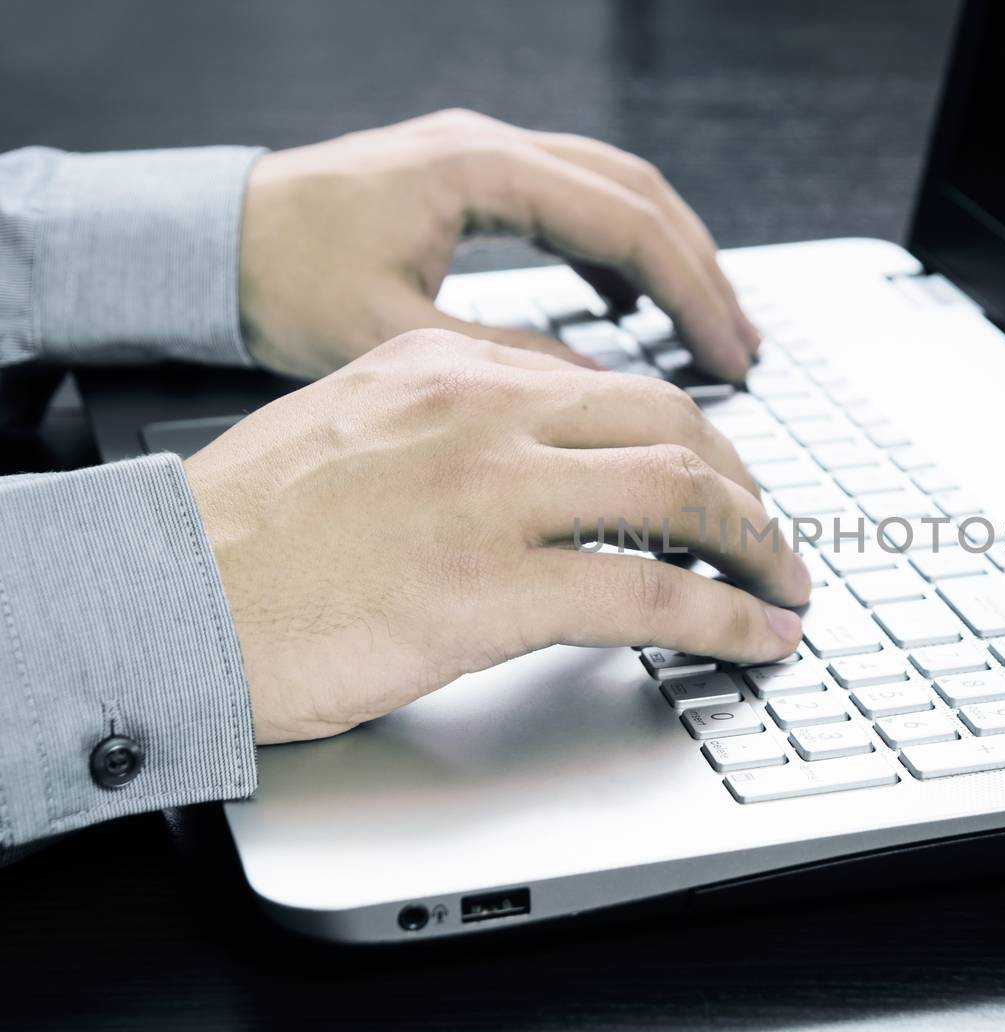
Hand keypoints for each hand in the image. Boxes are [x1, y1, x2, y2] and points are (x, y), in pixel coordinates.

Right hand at [185, 329, 806, 743]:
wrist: (160, 597)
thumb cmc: (248, 532)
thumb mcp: (357, 424)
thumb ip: (455, 422)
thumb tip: (549, 458)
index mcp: (449, 362)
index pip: (610, 385)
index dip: (687, 438)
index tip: (716, 480)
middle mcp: (484, 409)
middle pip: (672, 423)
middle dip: (746, 484)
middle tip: (771, 534)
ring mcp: (494, 494)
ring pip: (683, 495)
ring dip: (758, 546)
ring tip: (787, 586)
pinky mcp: (494, 587)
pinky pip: (653, 594)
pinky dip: (727, 617)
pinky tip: (758, 638)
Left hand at [238, 109, 760, 380]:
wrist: (208, 242)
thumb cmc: (280, 282)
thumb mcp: (395, 337)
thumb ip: (506, 360)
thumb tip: (597, 391)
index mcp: (479, 172)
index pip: (625, 224)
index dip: (691, 292)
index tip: (730, 355)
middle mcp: (492, 148)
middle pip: (638, 196)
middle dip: (701, 273)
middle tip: (742, 349)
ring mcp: (485, 157)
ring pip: (615, 194)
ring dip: (670, 259)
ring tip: (709, 329)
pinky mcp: (473, 183)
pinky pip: (574, 205)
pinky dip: (618, 254)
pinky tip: (630, 306)